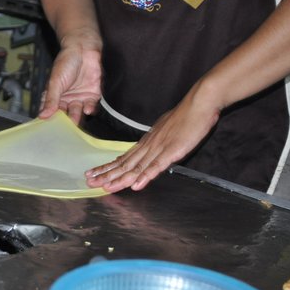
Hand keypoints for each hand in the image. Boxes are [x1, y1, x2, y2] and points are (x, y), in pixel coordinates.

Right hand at [38, 45, 101, 124]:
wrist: (83, 49)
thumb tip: (42, 115)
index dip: (50, 120)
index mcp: (55, 96)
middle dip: (65, 122)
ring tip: (75, 120)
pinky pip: (91, 107)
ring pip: (78, 113)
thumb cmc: (66, 62)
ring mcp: (80, 97)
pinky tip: (87, 110)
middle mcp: (67, 98)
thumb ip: (51, 100)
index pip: (51, 111)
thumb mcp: (55, 82)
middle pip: (65, 115)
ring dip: (77, 117)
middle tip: (64, 128)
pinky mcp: (93, 94)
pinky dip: (90, 110)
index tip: (49, 129)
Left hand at [85, 80, 221, 191]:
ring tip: (105, 187)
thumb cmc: (185, 116)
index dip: (108, 167)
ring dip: (120, 178)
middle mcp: (149, 145)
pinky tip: (136, 185)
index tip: (94, 173)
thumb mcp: (166, 130)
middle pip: (124, 163)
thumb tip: (151, 152)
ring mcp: (159, 148)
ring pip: (136, 167)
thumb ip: (157, 143)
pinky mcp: (172, 151)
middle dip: (106, 174)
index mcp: (147, 141)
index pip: (124, 157)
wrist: (200, 103)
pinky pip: (156, 165)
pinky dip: (145, 176)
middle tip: (90, 182)